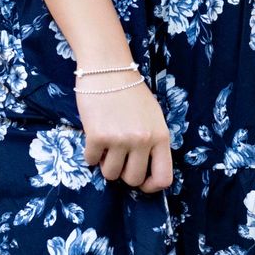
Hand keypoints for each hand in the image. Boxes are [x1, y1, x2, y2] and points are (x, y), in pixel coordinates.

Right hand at [79, 76, 173, 192]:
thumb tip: (145, 171)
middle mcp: (143, 140)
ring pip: (110, 174)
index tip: (140, 182)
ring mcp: (120, 139)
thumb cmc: (130, 91)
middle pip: (132, 179)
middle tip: (118, 158)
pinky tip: (94, 138)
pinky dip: (90, 154)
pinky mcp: (98, 136)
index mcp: (161, 136)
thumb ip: (153, 142)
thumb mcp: (153, 117)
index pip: (163, 178)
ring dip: (105, 164)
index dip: (150, 186)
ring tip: (106, 145)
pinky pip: (91, 161)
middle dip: (123, 173)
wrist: (108, 68)